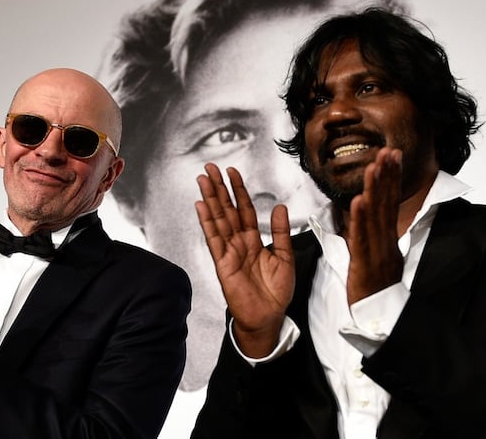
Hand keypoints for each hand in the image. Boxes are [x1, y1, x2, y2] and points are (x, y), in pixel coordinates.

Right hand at [195, 163, 294, 357]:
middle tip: (209, 167)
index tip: (231, 172)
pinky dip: (207, 222)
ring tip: (202, 179)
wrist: (269, 317)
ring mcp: (229, 252)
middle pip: (227, 210)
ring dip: (210, 199)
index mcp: (254, 240)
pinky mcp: (222, 264)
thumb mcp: (285, 257)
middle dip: (219, 188)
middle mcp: (238, 243)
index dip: (238, 190)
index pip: (244, 209)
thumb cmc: (276, 293)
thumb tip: (281, 207)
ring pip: (218, 220)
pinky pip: (214, 239)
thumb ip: (281, 232)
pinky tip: (201, 206)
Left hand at [346, 148, 403, 304]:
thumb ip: (378, 236)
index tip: (391, 155)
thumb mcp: (380, 258)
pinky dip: (360, 220)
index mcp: (388, 239)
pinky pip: (362, 239)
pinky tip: (358, 201)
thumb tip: (375, 215)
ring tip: (373, 167)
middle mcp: (385, 241)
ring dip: (374, 190)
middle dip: (387, 175)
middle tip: (388, 151)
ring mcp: (377, 252)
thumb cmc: (378, 289)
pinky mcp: (365, 264)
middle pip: (386, 204)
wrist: (381, 316)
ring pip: (375, 217)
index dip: (391, 178)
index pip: (390, 203)